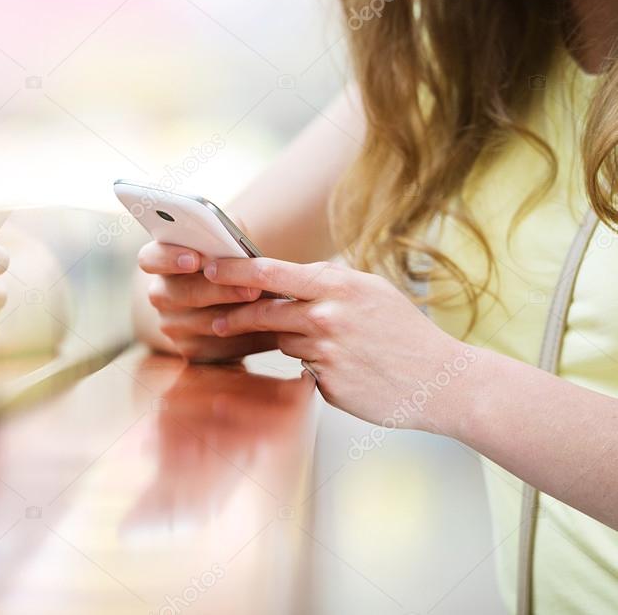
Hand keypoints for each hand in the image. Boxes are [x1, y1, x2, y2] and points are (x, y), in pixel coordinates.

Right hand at [138, 242, 279, 361]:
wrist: (227, 299)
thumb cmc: (226, 261)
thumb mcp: (223, 244)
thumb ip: (222, 237)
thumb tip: (234, 239)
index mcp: (160, 262)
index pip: (150, 258)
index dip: (168, 258)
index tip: (193, 259)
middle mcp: (161, 295)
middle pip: (179, 294)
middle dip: (218, 291)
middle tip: (250, 288)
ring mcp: (173, 325)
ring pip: (202, 323)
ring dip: (236, 316)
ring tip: (267, 308)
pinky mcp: (192, 350)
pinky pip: (218, 348)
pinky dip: (246, 338)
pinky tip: (269, 329)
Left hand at [203, 258, 476, 432]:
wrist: (440, 380)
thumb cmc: (405, 333)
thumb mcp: (370, 291)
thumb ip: (327, 282)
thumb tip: (287, 275)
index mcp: (337, 285)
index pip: (270, 271)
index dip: (234, 271)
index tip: (209, 269)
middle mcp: (327, 315)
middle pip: (263, 310)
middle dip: (235, 314)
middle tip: (215, 317)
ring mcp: (325, 350)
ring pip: (281, 339)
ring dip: (281, 340)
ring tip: (308, 342)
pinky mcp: (325, 382)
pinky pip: (301, 367)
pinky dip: (308, 363)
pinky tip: (337, 365)